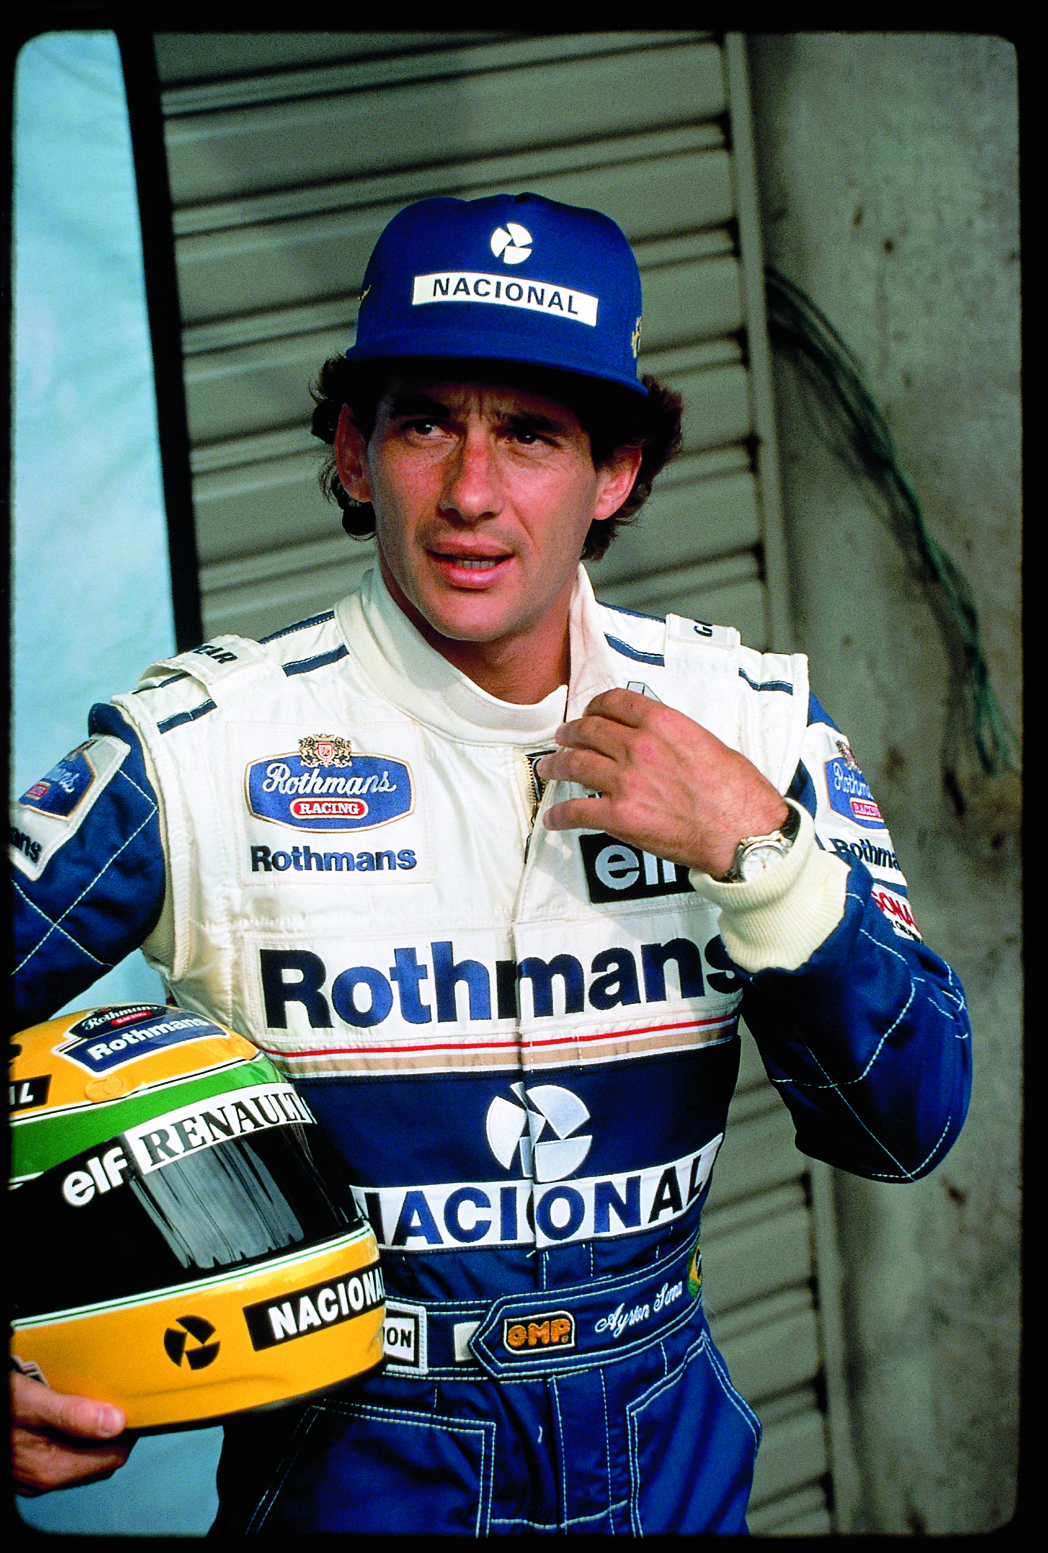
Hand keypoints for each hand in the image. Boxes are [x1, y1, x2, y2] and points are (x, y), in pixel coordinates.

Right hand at [11, 1368, 133, 1495]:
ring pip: (82, 1457)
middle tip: (114, 1400)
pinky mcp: (27, 1464)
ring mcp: (33, 1473)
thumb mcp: (30, 1401)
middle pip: (99, 1459)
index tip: (133, 1406)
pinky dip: (72, 1434)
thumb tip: (115, 1422)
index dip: (128, 1432)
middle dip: (112, 1432)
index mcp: (51, 1467)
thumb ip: (72, 1414)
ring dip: (92, 1433)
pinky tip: (66, 1412)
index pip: (113, 1457)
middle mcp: (42, 1478)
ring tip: (91, 1402)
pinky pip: (62, 1453)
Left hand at [536, 688, 788, 877]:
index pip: (615, 702)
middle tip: (562, 739)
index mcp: (663, 723)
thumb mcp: (709, 744)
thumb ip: (675, 737)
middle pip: (589, 731)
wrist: (743, 833)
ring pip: (576, 765)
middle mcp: (639, 746)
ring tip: (549, 769)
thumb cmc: (738, 793)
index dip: (595, 706)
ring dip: (557, 766)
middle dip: (570, 734)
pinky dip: (560, 816)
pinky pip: (577, 812)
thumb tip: (659, 743)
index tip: (589, 713)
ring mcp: (626, 781)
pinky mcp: (620, 816)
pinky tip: (552, 819)